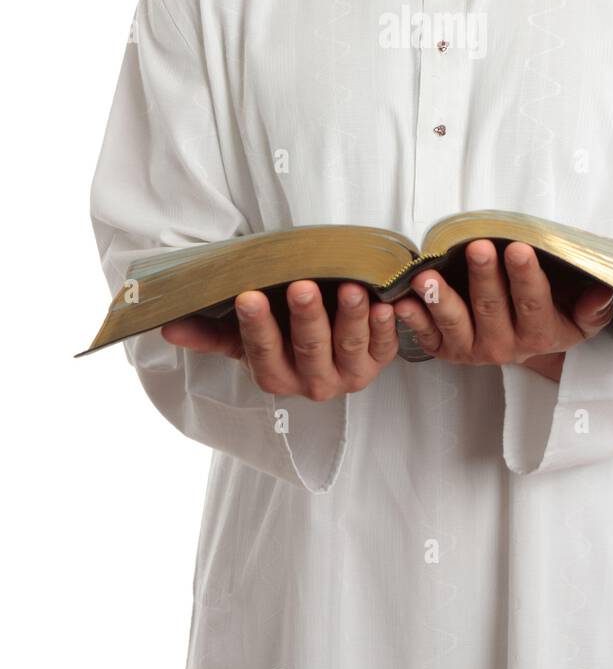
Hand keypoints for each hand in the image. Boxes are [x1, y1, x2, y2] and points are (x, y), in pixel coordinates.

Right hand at [161, 280, 398, 399]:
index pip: (262, 352)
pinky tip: (385, 303)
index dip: (256, 326)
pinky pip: (386, 346)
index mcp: (275, 377)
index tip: (248, 295)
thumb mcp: (244, 335)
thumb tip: (168, 328)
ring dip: (351, 317)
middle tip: (302, 285)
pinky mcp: (379, 361)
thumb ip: (210, 333)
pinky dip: (386, 325)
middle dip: (306, 316)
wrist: (325, 341)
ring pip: (350, 346)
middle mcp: (313, 383)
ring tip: (351, 288)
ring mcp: (349, 374)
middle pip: (309, 348)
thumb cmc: (280, 331)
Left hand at [383, 240, 612, 367]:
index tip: (518, 248)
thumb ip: (593, 308)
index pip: (533, 302)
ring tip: (427, 278)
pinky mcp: (445, 349)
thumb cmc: (554, 315)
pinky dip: (412, 319)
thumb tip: (603, 291)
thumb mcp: (581, 316)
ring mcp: (471, 348)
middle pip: (492, 307)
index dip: (525, 276)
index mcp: (539, 334)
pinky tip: (400, 303)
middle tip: (476, 247)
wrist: (527, 344)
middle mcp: (504, 345)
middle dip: (484, 276)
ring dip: (440, 299)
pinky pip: (426, 336)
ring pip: (455, 323)